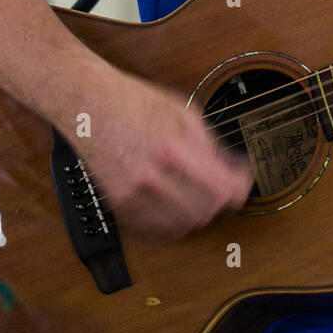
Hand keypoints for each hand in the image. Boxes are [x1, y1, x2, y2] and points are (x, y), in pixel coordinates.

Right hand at [56, 64, 254, 238]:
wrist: (89, 106)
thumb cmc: (134, 102)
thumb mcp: (185, 113)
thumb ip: (211, 145)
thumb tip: (233, 168)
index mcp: (175, 151)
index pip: (225, 190)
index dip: (241, 187)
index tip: (243, 180)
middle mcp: (154, 179)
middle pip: (208, 210)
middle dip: (221, 198)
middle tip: (222, 184)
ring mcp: (135, 196)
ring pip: (185, 225)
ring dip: (199, 212)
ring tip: (199, 194)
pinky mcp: (120, 205)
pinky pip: (157, 230)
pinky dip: (174, 222)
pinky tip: (177, 205)